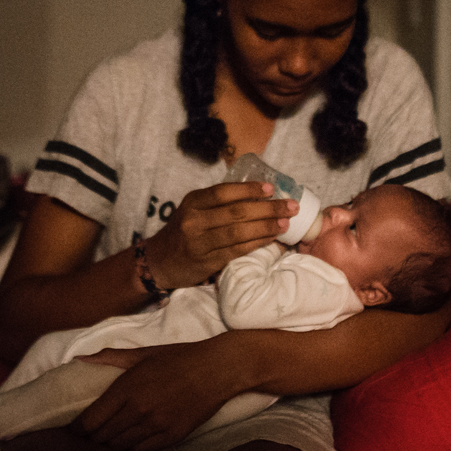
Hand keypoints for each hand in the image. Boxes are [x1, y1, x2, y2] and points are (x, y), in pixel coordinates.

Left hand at [73, 339, 250, 450]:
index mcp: (127, 387)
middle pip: (102, 438)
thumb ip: (110, 358)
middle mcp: (138, 409)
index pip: (90, 420)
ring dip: (113, 444)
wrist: (218, 369)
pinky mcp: (172, 436)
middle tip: (92, 436)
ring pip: (120, 447)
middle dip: (93, 438)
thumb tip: (79, 358)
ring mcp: (156, 425)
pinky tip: (136, 439)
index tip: (73, 431)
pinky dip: (134, 448)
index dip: (77, 430)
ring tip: (113, 438)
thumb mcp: (144, 353)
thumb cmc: (179, 357)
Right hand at [141, 182, 294, 289]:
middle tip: (291, 206)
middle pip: (236, 212)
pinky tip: (272, 240)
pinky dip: (257, 244)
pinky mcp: (206, 262)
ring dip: (266, 227)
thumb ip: (219, 203)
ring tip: (285, 223)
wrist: (159, 261)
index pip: (223, 192)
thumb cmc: (184, 232)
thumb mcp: (194, 210)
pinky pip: (237, 251)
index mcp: (193, 202)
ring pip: (239, 232)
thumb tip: (260, 195)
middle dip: (268, 208)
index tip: (271, 188)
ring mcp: (199, 243)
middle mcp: (194, 220)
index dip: (249, 189)